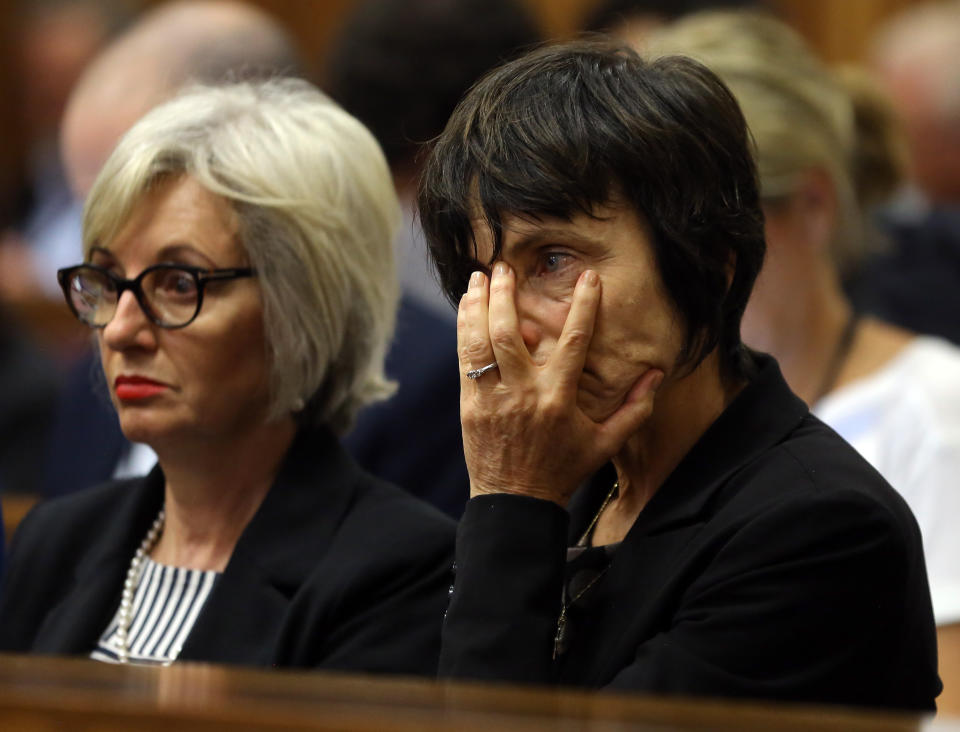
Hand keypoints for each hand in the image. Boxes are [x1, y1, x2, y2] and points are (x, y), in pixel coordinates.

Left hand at [458, 262, 663, 505]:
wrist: (515, 502)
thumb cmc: (562, 471)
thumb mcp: (604, 444)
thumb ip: (634, 409)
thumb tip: (657, 375)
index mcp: (559, 399)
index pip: (574, 343)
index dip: (583, 307)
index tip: (588, 278)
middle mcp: (523, 394)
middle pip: (510, 333)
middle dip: (506, 295)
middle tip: (506, 267)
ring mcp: (492, 398)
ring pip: (480, 341)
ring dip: (478, 305)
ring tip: (480, 276)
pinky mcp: (470, 404)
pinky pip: (465, 359)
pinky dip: (464, 328)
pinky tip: (467, 306)